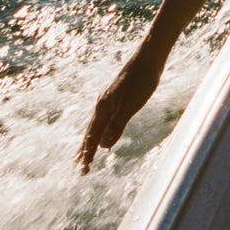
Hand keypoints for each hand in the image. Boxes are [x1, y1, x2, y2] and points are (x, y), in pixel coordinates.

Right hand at [76, 50, 163, 173]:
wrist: (149, 58)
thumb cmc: (142, 81)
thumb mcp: (130, 105)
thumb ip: (117, 125)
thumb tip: (104, 146)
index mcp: (103, 109)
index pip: (92, 137)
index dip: (88, 154)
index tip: (83, 170)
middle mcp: (102, 105)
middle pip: (91, 132)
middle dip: (85, 150)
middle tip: (80, 167)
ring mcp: (108, 100)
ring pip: (96, 124)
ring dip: (91, 140)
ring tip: (86, 152)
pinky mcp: (117, 96)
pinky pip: (104, 118)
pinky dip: (100, 129)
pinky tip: (104, 130)